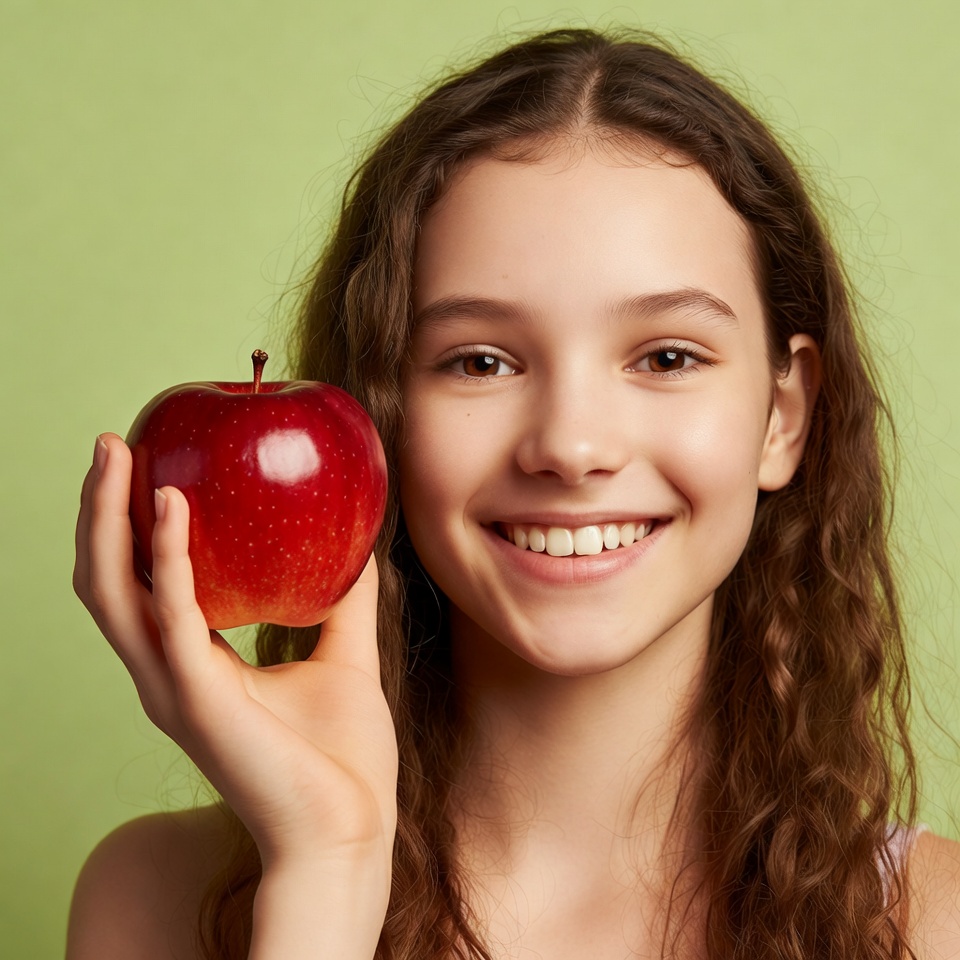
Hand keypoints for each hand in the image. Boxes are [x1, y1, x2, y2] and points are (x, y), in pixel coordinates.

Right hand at [73, 434, 397, 873]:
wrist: (350, 829)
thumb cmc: (342, 757)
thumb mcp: (344, 657)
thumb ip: (343, 602)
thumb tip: (360, 548)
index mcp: (197, 664)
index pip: (144, 584)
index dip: (134, 528)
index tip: (149, 464)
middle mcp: (169, 673)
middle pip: (110, 579)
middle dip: (102, 511)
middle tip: (115, 443)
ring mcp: (174, 688)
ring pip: (115, 592)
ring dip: (109, 521)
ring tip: (120, 456)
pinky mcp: (195, 698)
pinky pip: (170, 616)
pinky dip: (167, 557)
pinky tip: (175, 507)